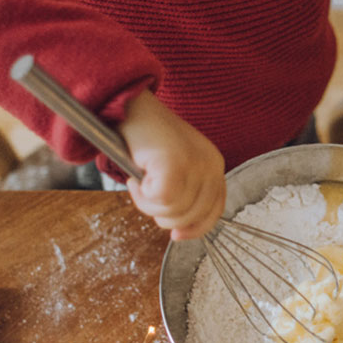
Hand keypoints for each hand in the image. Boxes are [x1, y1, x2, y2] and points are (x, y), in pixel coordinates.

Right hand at [117, 91, 225, 240]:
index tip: (176, 235)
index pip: (215, 211)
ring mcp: (196, 164)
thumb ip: (185, 192)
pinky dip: (142, 196)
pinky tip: (135, 178)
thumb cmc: (145, 138)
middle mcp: (211, 165)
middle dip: (162, 214)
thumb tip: (182, 228)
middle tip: (144, 191)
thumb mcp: (175, 166)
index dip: (195, 228)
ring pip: (173, 212)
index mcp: (214, 165)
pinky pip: (160, 202)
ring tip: (139, 181)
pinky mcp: (176, 165)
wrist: (128, 107)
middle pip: (191, 217)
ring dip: (148, 204)